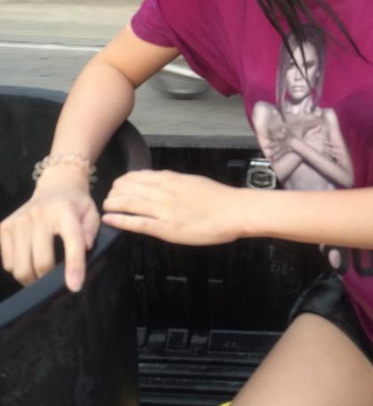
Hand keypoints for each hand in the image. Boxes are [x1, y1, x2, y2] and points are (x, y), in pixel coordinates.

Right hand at [0, 182, 99, 292]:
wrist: (55, 185)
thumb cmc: (76, 203)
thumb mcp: (91, 212)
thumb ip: (92, 230)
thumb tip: (86, 249)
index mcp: (64, 211)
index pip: (72, 240)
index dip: (74, 266)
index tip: (75, 286)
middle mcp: (38, 215)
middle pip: (42, 262)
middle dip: (49, 279)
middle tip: (55, 280)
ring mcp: (18, 221)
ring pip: (21, 267)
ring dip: (32, 278)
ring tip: (41, 275)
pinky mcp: (4, 227)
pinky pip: (8, 262)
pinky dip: (18, 269)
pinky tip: (29, 262)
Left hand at [102, 170, 244, 245]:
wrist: (234, 211)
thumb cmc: (218, 198)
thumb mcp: (193, 181)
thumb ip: (175, 181)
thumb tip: (160, 178)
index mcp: (172, 179)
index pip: (139, 176)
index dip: (124, 180)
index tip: (118, 184)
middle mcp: (165, 192)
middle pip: (130, 188)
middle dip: (115, 192)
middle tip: (108, 197)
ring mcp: (165, 210)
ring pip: (130, 203)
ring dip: (113, 204)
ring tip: (105, 207)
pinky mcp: (167, 228)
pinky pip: (138, 223)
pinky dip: (120, 220)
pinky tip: (109, 220)